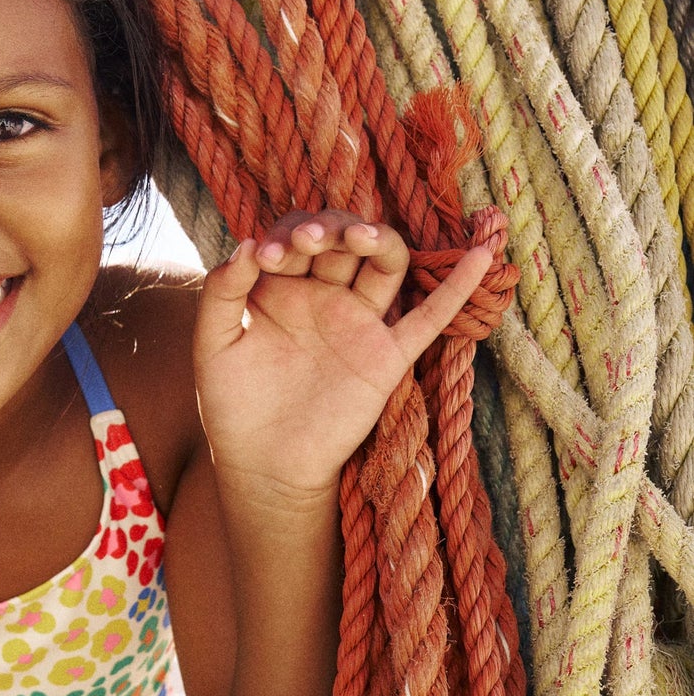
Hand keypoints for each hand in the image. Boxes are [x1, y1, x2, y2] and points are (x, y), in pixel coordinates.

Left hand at [194, 211, 492, 503]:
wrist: (265, 466)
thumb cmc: (232, 407)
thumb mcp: (213, 345)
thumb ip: (221, 293)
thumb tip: (246, 243)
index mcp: (282, 287)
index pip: (296, 236)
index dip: (288, 235)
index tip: (267, 256)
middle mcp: (324, 295)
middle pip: (344, 239)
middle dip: (330, 229)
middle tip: (310, 242)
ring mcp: (359, 323)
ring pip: (386, 264)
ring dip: (380, 240)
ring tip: (362, 236)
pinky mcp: (387, 356)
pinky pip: (430, 317)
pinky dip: (458, 287)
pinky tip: (482, 254)